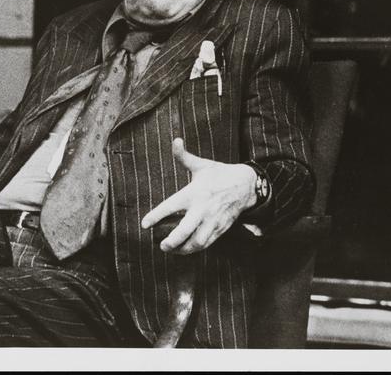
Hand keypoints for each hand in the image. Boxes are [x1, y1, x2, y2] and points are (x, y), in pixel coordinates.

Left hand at [141, 138, 257, 254]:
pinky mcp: (220, 228)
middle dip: (171, 241)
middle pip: (184, 230)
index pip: (171, 206)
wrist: (245, 185)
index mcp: (194, 192)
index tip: (144, 224)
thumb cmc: (219, 174)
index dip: (156, 216)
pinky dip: (195, 248)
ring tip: (172, 250)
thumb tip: (175, 141)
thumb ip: (184, 156)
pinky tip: (187, 249)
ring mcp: (212, 221)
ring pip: (197, 241)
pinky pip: (207, 243)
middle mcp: (202, 209)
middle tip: (161, 245)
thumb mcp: (201, 165)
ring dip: (183, 249)